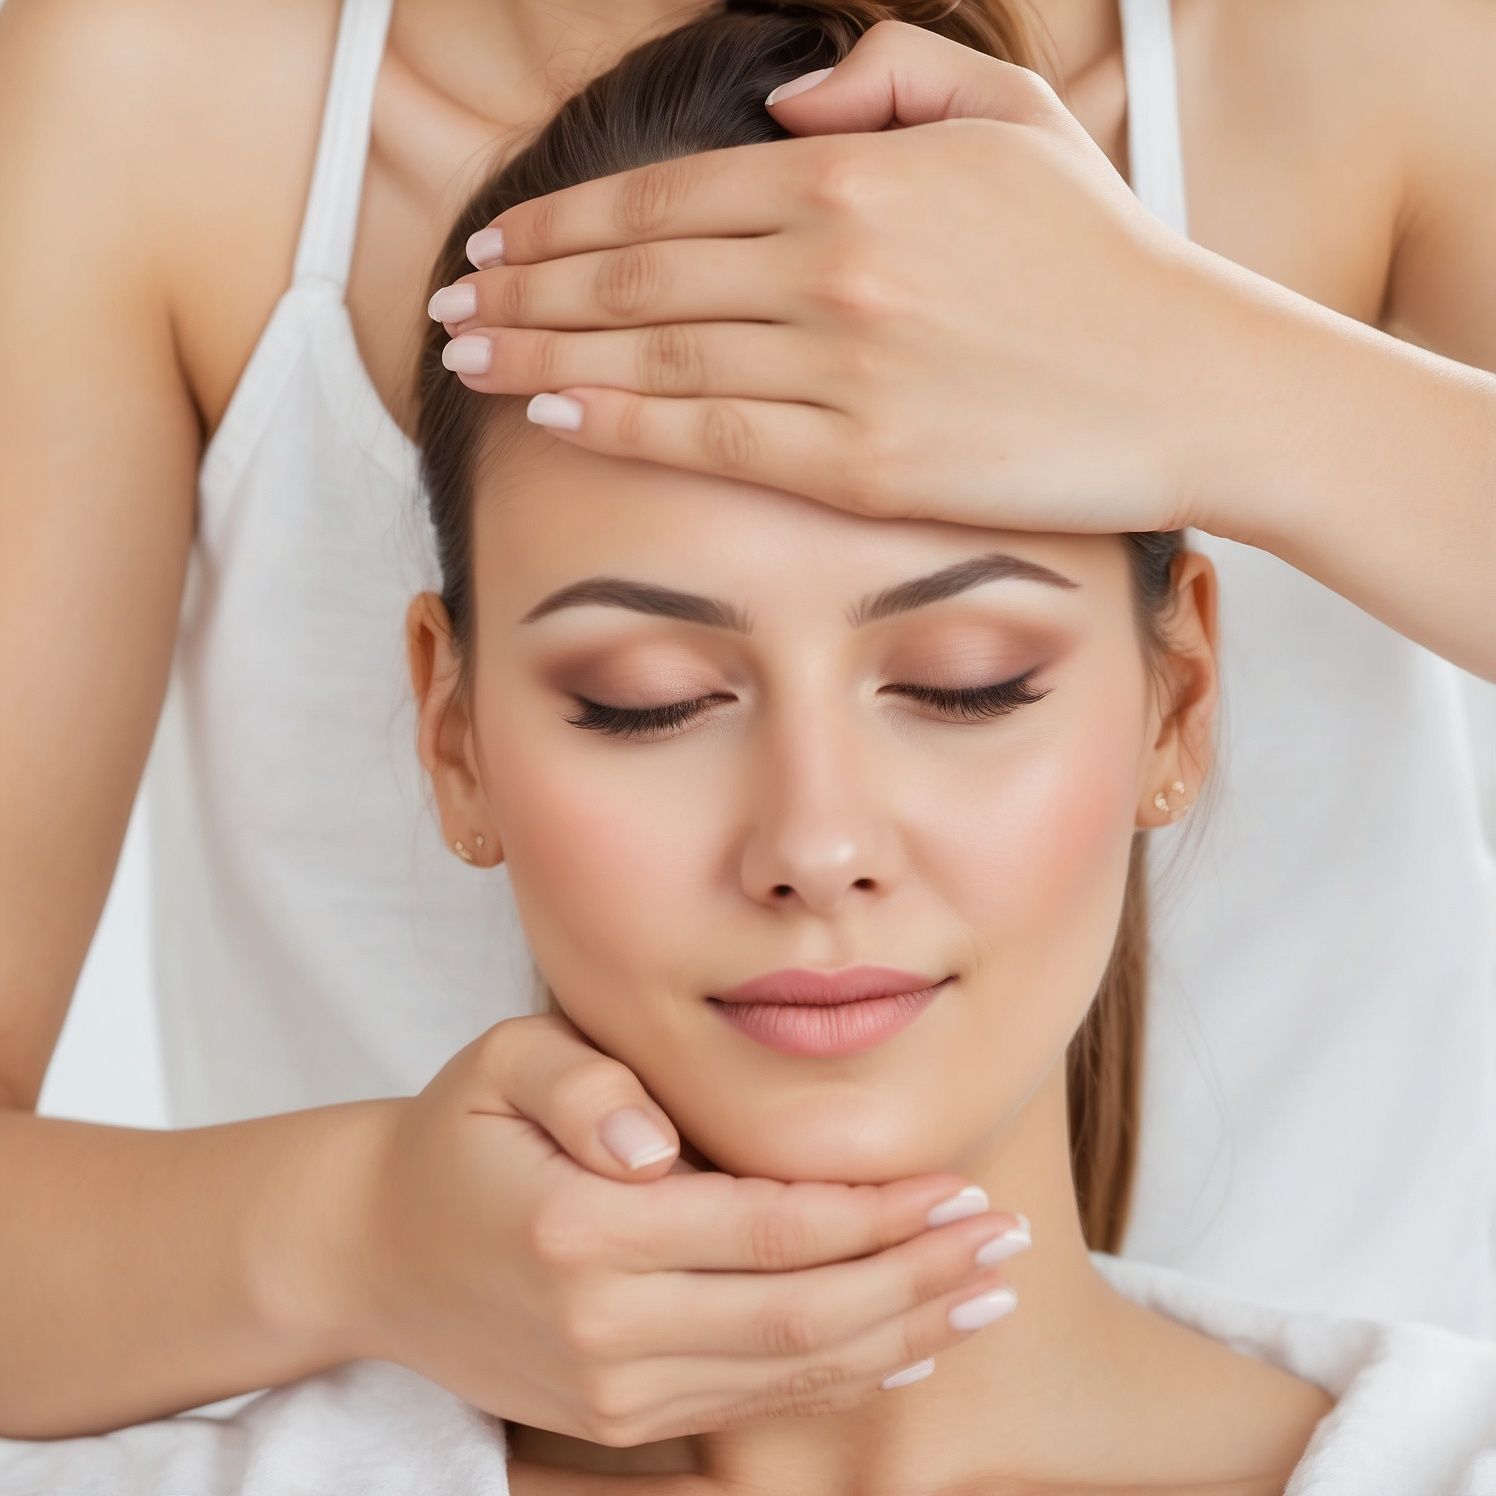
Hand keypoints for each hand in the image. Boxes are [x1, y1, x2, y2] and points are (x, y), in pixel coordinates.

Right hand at [322, 1012, 1029, 1445]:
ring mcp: (611, 1390)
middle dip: (920, 1279)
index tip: (963, 1189)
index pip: (772, 1232)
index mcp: (583, 1230)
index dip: (879, 1216)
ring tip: (987, 1294)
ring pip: (792, 1374)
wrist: (372, 1250)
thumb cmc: (455, 1135)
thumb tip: (660, 1146)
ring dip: (903, 1333)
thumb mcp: (500, 1064)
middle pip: (804, 1317)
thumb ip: (584, 1086)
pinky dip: (842, 1375)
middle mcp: (605, 1329)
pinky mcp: (617, 1421)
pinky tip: (906, 1341)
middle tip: (1008, 1246)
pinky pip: (754, 1404)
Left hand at [430, 19, 1241, 536]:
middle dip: (524, 287)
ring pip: (655, 353)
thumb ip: (886, 81)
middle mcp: (832, 261)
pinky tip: (554, 411)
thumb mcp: (1010, 121)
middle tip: (450, 305)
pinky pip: (711, 437)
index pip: (667, 197)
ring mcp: (843, 363)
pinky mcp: (863, 461)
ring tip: (468, 359)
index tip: (495, 242)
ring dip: (543, 350)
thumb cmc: (1104, 257)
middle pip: (636, 272)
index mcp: (855, 174)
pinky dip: (622, 421)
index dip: (564, 222)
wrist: (1194, 380)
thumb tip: (781, 98)